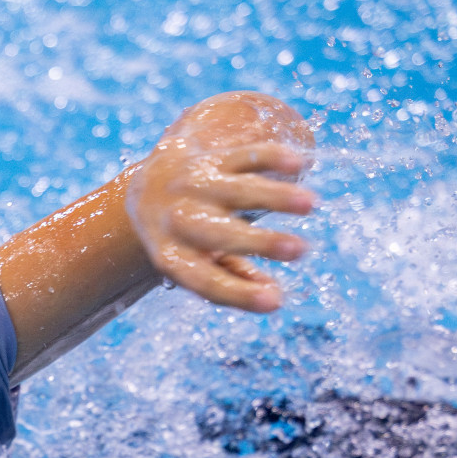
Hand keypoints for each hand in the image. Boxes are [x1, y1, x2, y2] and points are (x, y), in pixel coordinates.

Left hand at [127, 116, 315, 312]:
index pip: (204, 280)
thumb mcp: (196, 264)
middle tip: (300, 250)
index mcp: (172, 257)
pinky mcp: (208, 157)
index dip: (238, 293)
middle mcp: (179, 220)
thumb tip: (275, 300)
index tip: (275, 302)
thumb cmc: (182, 238)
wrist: (146, 188)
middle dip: (260, 242)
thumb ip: (233, 280)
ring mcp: (193, 186)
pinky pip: (241, 155)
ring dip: (274, 196)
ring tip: (310, 204)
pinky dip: (270, 157)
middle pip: (219, 233)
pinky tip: (299, 163)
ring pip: (236, 189)